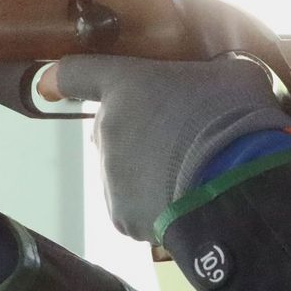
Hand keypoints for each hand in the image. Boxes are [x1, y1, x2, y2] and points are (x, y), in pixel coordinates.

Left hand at [38, 55, 290, 241]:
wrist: (239, 183)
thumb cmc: (235, 116)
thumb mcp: (233, 73)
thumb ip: (210, 73)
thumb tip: (222, 75)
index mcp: (126, 85)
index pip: (75, 73)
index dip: (62, 79)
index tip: (51, 84)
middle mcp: (107, 128)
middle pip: (111, 128)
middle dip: (138, 132)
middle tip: (180, 139)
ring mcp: (111, 176)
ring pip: (123, 171)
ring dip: (148, 171)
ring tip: (191, 175)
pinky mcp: (122, 217)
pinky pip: (135, 208)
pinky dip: (154, 207)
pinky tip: (187, 201)